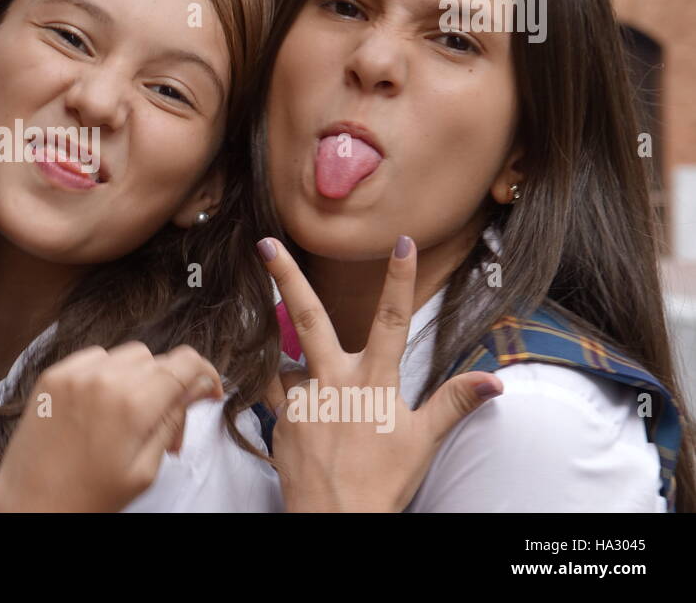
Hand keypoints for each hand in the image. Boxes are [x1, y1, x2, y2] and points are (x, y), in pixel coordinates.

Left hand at [0, 342, 223, 511]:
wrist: (29, 504)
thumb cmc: (88, 498)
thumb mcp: (144, 469)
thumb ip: (173, 420)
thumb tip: (200, 386)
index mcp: (132, 405)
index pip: (184, 364)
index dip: (204, 374)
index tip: (209, 392)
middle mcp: (103, 379)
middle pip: (157, 360)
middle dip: (169, 385)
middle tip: (164, 426)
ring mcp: (73, 374)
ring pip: (127, 354)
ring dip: (139, 377)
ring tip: (130, 417)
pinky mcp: (52, 376)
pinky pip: (94, 357)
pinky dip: (107, 373)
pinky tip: (103, 405)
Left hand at [257, 235, 503, 511]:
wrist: (334, 519)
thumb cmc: (383, 482)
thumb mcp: (423, 441)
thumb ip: (453, 402)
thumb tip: (495, 380)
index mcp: (374, 382)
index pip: (393, 320)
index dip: (399, 279)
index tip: (402, 242)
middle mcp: (333, 382)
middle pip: (310, 317)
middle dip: (288, 277)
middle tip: (267, 243)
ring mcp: (302, 399)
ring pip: (295, 364)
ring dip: (304, 371)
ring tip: (327, 417)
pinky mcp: (279, 419)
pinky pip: (280, 395)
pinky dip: (292, 400)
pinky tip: (308, 424)